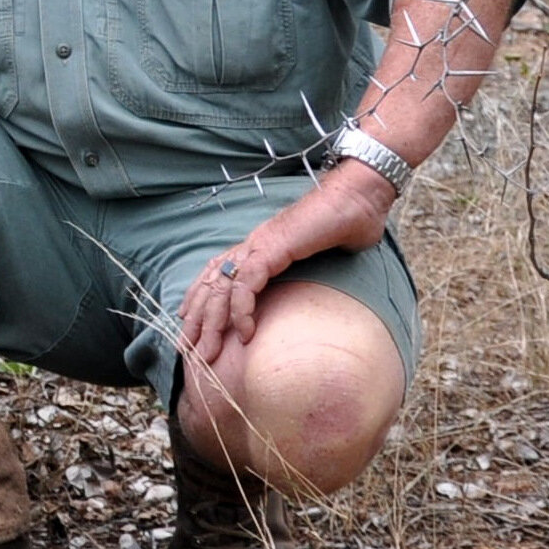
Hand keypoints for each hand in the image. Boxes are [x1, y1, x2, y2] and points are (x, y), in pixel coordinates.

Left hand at [175, 162, 396, 374]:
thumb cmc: (349, 223)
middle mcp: (253, 245)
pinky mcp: (273, 247)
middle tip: (188, 351)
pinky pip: (248, 283)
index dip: (199, 298)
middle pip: (211, 284)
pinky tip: (245, 333)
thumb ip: (312, 275)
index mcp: (261, 246)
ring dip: (212, 322)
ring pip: (221, 286)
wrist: (360, 196)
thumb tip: (322, 300)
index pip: (217, 273)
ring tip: (208, 352)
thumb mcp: (323, 258)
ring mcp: (261, 244)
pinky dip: (242, 309)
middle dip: (196, 320)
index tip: (189, 324)